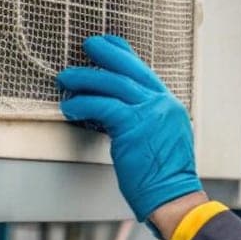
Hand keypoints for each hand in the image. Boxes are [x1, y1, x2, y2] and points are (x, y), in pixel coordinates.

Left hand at [56, 35, 202, 228]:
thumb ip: (146, 119)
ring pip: (112, 83)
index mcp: (169, 105)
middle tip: (87, 46)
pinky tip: (70, 107)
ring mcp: (150, 113)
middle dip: (105, 53)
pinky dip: (82, 104)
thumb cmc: (164, 176)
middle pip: (129, 67)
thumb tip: (116, 110)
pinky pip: (101, 106)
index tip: (108, 43)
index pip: (144, 70)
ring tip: (66, 79)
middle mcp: (162, 103)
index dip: (123, 53)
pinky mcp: (133, 126)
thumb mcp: (162, 138)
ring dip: (84, 78)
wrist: (173, 196)